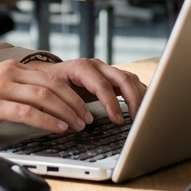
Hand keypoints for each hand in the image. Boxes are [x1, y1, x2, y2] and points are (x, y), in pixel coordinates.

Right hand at [0, 59, 145, 136]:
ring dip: (66, 112)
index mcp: (12, 68)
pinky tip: (58, 129)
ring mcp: (0, 86)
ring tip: (79, 126)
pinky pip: (27, 111)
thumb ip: (17, 91)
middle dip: (76, 103)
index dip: (73, 92)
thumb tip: (45, 106)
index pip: (52, 77)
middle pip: (54, 84)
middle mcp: (9, 72)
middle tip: (89, 119)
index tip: (86, 107)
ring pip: (45, 96)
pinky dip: (47, 121)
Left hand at [22, 58, 145, 124]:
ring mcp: (106, 69)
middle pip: (122, 79)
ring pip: (130, 79)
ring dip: (139, 96)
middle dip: (133, 100)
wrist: (48, 72)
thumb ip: (64, 106)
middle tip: (136, 120)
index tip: (117, 121)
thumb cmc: (49, 84)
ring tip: (142, 116)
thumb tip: (76, 125)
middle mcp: (97, 65)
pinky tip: (142, 107)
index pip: (102, 85)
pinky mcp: (111, 76)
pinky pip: (130, 82)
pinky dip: (138, 94)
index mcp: (81, 67)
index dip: (112, 104)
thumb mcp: (52, 93)